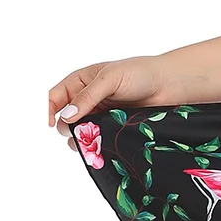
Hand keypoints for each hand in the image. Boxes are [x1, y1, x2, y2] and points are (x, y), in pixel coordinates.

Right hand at [48, 55, 177, 150]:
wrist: (170, 84)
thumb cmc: (140, 73)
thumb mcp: (110, 79)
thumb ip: (88, 97)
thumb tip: (66, 116)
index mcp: (82, 81)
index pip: (55, 97)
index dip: (49, 110)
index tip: (52, 124)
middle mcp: (88, 98)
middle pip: (65, 118)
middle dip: (70, 127)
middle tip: (82, 131)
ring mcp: (100, 113)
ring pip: (81, 131)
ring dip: (83, 137)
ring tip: (93, 140)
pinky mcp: (112, 126)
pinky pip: (97, 138)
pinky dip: (96, 143)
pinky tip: (100, 146)